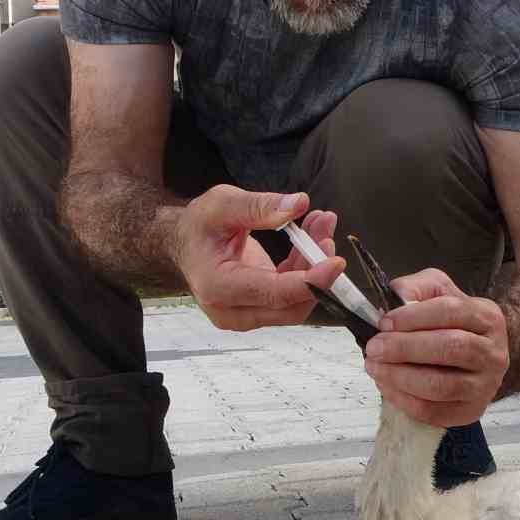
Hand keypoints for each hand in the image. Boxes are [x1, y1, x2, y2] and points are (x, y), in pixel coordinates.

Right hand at [176, 185, 345, 331]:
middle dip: (316, 270)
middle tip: (325, 230)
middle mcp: (230, 311)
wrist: (184, 242)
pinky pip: (291, 296)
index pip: (273, 293)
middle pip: (290, 303)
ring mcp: (244, 316)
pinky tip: (312, 237)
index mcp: (218, 286)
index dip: (310, 281)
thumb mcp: (223, 204)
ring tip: (320, 224)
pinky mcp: (257, 311)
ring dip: (315, 266)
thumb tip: (300, 204)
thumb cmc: (199, 224)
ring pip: (296, 302)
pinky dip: (306, 270)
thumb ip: (260, 206)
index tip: (336, 262)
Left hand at [364, 268, 509, 427]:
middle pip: (450, 349)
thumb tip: (397, 297)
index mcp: (487, 317)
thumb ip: (417, 287)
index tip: (384, 322)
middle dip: (405, 348)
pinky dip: (403, 400)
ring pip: (441, 385)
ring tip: (375, 367)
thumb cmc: (451, 322)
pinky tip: (386, 385)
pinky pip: (433, 411)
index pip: (451, 312)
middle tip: (374, 347)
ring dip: (401, 377)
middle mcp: (494, 353)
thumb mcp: (437, 292)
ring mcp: (484, 386)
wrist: (476, 357)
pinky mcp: (469, 411)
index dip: (413, 317)